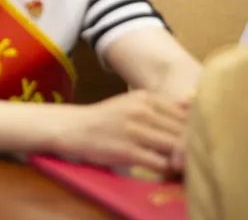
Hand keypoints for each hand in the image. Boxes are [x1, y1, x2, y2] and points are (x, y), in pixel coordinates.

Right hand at [59, 90, 188, 173]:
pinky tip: (161, 168)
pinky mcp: (127, 150)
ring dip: (180, 159)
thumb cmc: (106, 118)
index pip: (186, 115)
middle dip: (189, 147)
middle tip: (185, 155)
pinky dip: (166, 169)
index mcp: (146, 98)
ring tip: (176, 163)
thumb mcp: (132, 103)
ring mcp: (134, 131)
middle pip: (184, 132)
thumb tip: (190, 109)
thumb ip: (159, 107)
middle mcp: (142, 111)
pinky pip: (160, 163)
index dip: (193, 131)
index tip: (188, 140)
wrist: (73, 127)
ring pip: (176, 147)